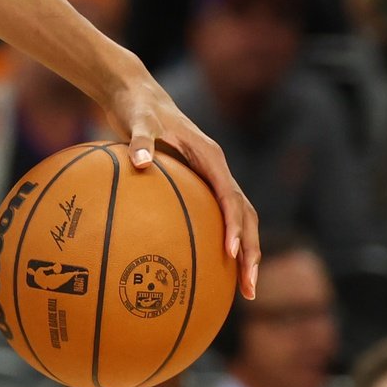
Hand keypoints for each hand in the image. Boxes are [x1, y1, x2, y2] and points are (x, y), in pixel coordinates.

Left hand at [102, 75, 260, 297]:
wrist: (136, 95)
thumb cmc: (138, 106)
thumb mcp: (138, 118)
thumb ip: (140, 139)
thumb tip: (140, 162)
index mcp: (211, 157)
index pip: (231, 196)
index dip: (234, 225)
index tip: (231, 252)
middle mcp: (217, 171)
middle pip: (245, 216)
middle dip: (251, 253)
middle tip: (249, 289)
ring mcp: (210, 180)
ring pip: (237, 221)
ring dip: (243, 255)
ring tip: (242, 292)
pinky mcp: (198, 186)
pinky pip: (213, 219)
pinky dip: (217, 243)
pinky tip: (203, 271)